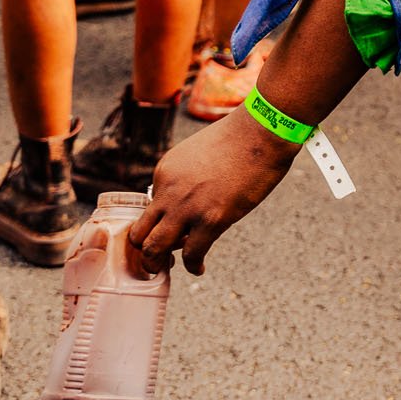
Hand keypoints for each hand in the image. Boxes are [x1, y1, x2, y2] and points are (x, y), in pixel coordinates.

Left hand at [127, 111, 297, 277]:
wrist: (261, 130)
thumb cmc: (239, 138)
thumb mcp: (197, 154)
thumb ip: (187, 178)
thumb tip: (194, 200)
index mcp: (164, 172)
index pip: (148, 209)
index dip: (158, 224)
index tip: (171, 232)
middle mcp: (168, 190)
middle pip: (139, 232)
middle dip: (143, 251)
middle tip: (155, 260)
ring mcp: (187, 207)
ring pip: (154, 247)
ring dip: (158, 263)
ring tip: (168, 268)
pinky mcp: (211, 219)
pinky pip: (192, 253)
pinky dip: (193, 266)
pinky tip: (199, 268)